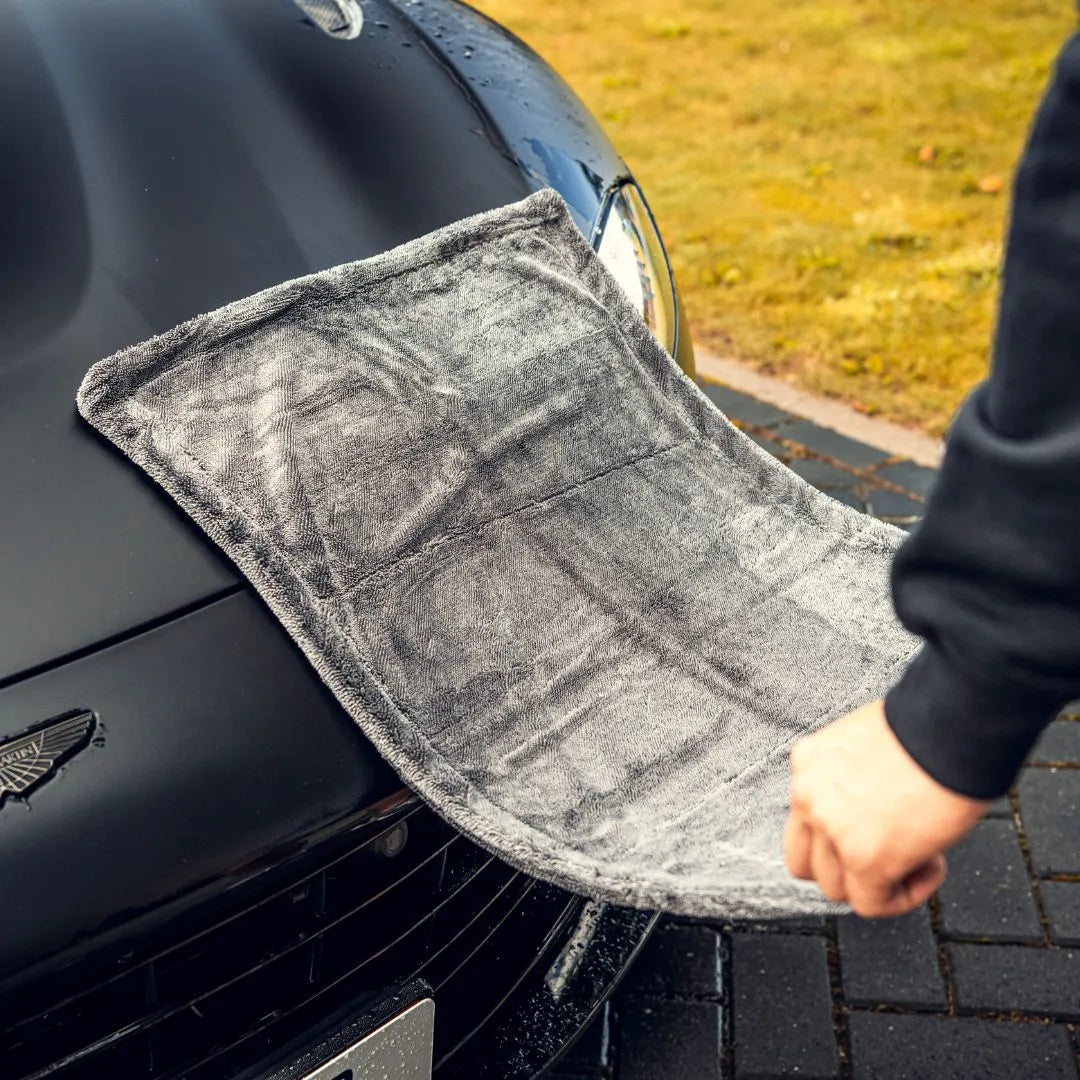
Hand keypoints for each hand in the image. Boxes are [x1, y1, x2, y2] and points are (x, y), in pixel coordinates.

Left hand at [784, 699, 988, 916]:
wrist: (952, 728)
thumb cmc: (927, 728)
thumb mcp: (867, 744)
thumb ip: (851, 779)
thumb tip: (868, 808)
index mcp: (807, 763)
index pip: (803, 821)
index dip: (840, 835)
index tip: (877, 827)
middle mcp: (808, 795)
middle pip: (807, 862)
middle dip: (847, 867)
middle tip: (890, 853)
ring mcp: (831, 828)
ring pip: (837, 888)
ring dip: (878, 882)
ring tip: (921, 852)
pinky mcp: (863, 859)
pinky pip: (871, 904)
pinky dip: (902, 897)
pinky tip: (931, 865)